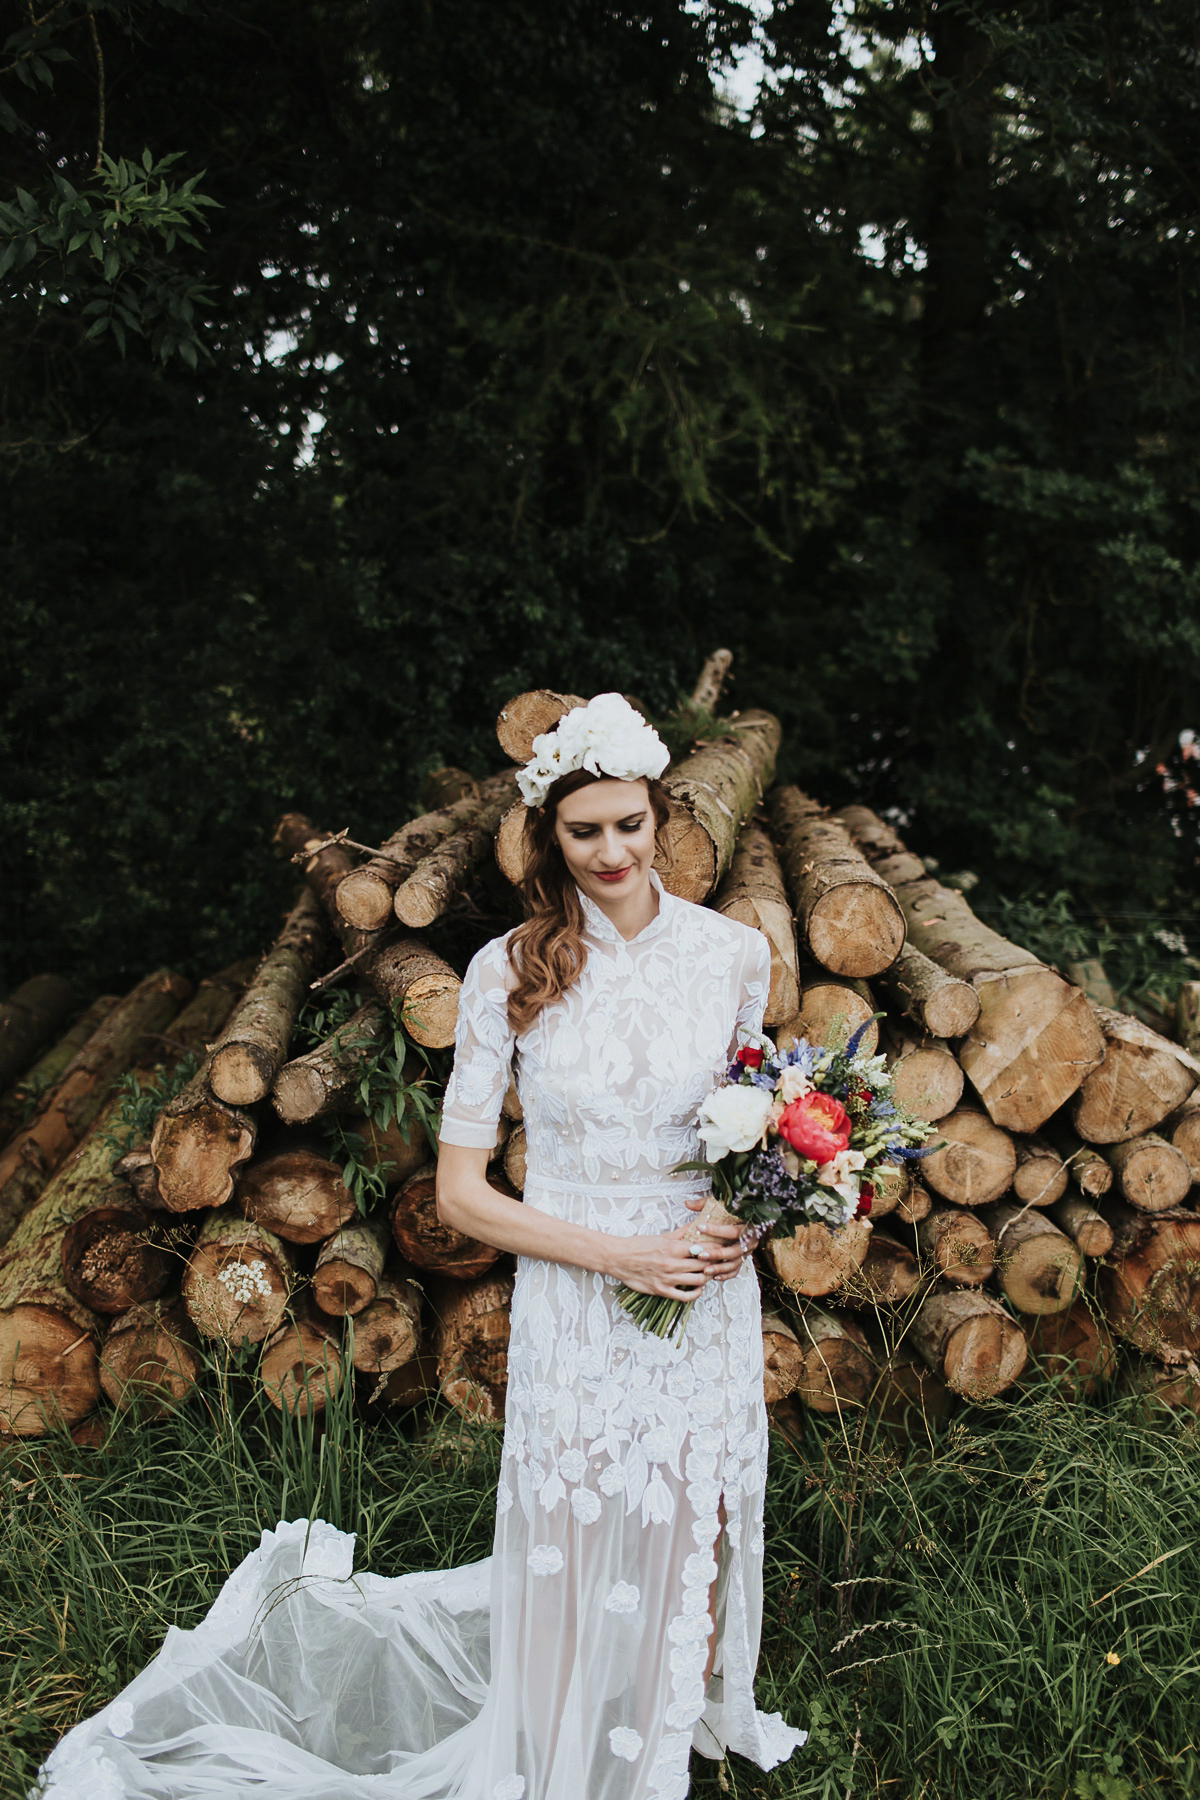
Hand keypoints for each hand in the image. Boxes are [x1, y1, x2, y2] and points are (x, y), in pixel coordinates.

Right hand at [608, 1204, 747, 1299]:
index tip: (720, 1248)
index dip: (714, 1249)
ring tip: (708, 1273)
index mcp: (673, 1248)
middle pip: (704, 1265)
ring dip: (707, 1277)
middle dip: (713, 1263)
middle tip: (718, 1261)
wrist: (618, 1258)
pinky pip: (685, 1297)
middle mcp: (672, 1264)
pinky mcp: (662, 1290)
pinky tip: (698, 1288)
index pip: (702, 1249)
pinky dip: (696, 1293)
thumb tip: (696, 1225)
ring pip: (698, 1280)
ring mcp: (668, 1279)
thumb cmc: (638, 1246)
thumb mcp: (661, 1236)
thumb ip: (681, 1233)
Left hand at [683, 1194, 750, 1283]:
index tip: (699, 1227)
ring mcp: (747, 1252)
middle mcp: (750, 1241)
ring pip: (735, 1263)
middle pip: (735, 1250)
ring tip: (705, 1270)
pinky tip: (713, 1276)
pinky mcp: (743, 1260)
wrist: (749, 1220)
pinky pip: (735, 1271)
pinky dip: (725, 1275)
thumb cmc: (733, 1212)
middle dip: (717, 1254)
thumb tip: (687, 1203)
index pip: (734, 1230)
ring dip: (720, 1268)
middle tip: (700, 1255)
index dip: (717, 1230)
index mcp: (748, 1226)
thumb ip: (705, 1204)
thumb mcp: (721, 1204)